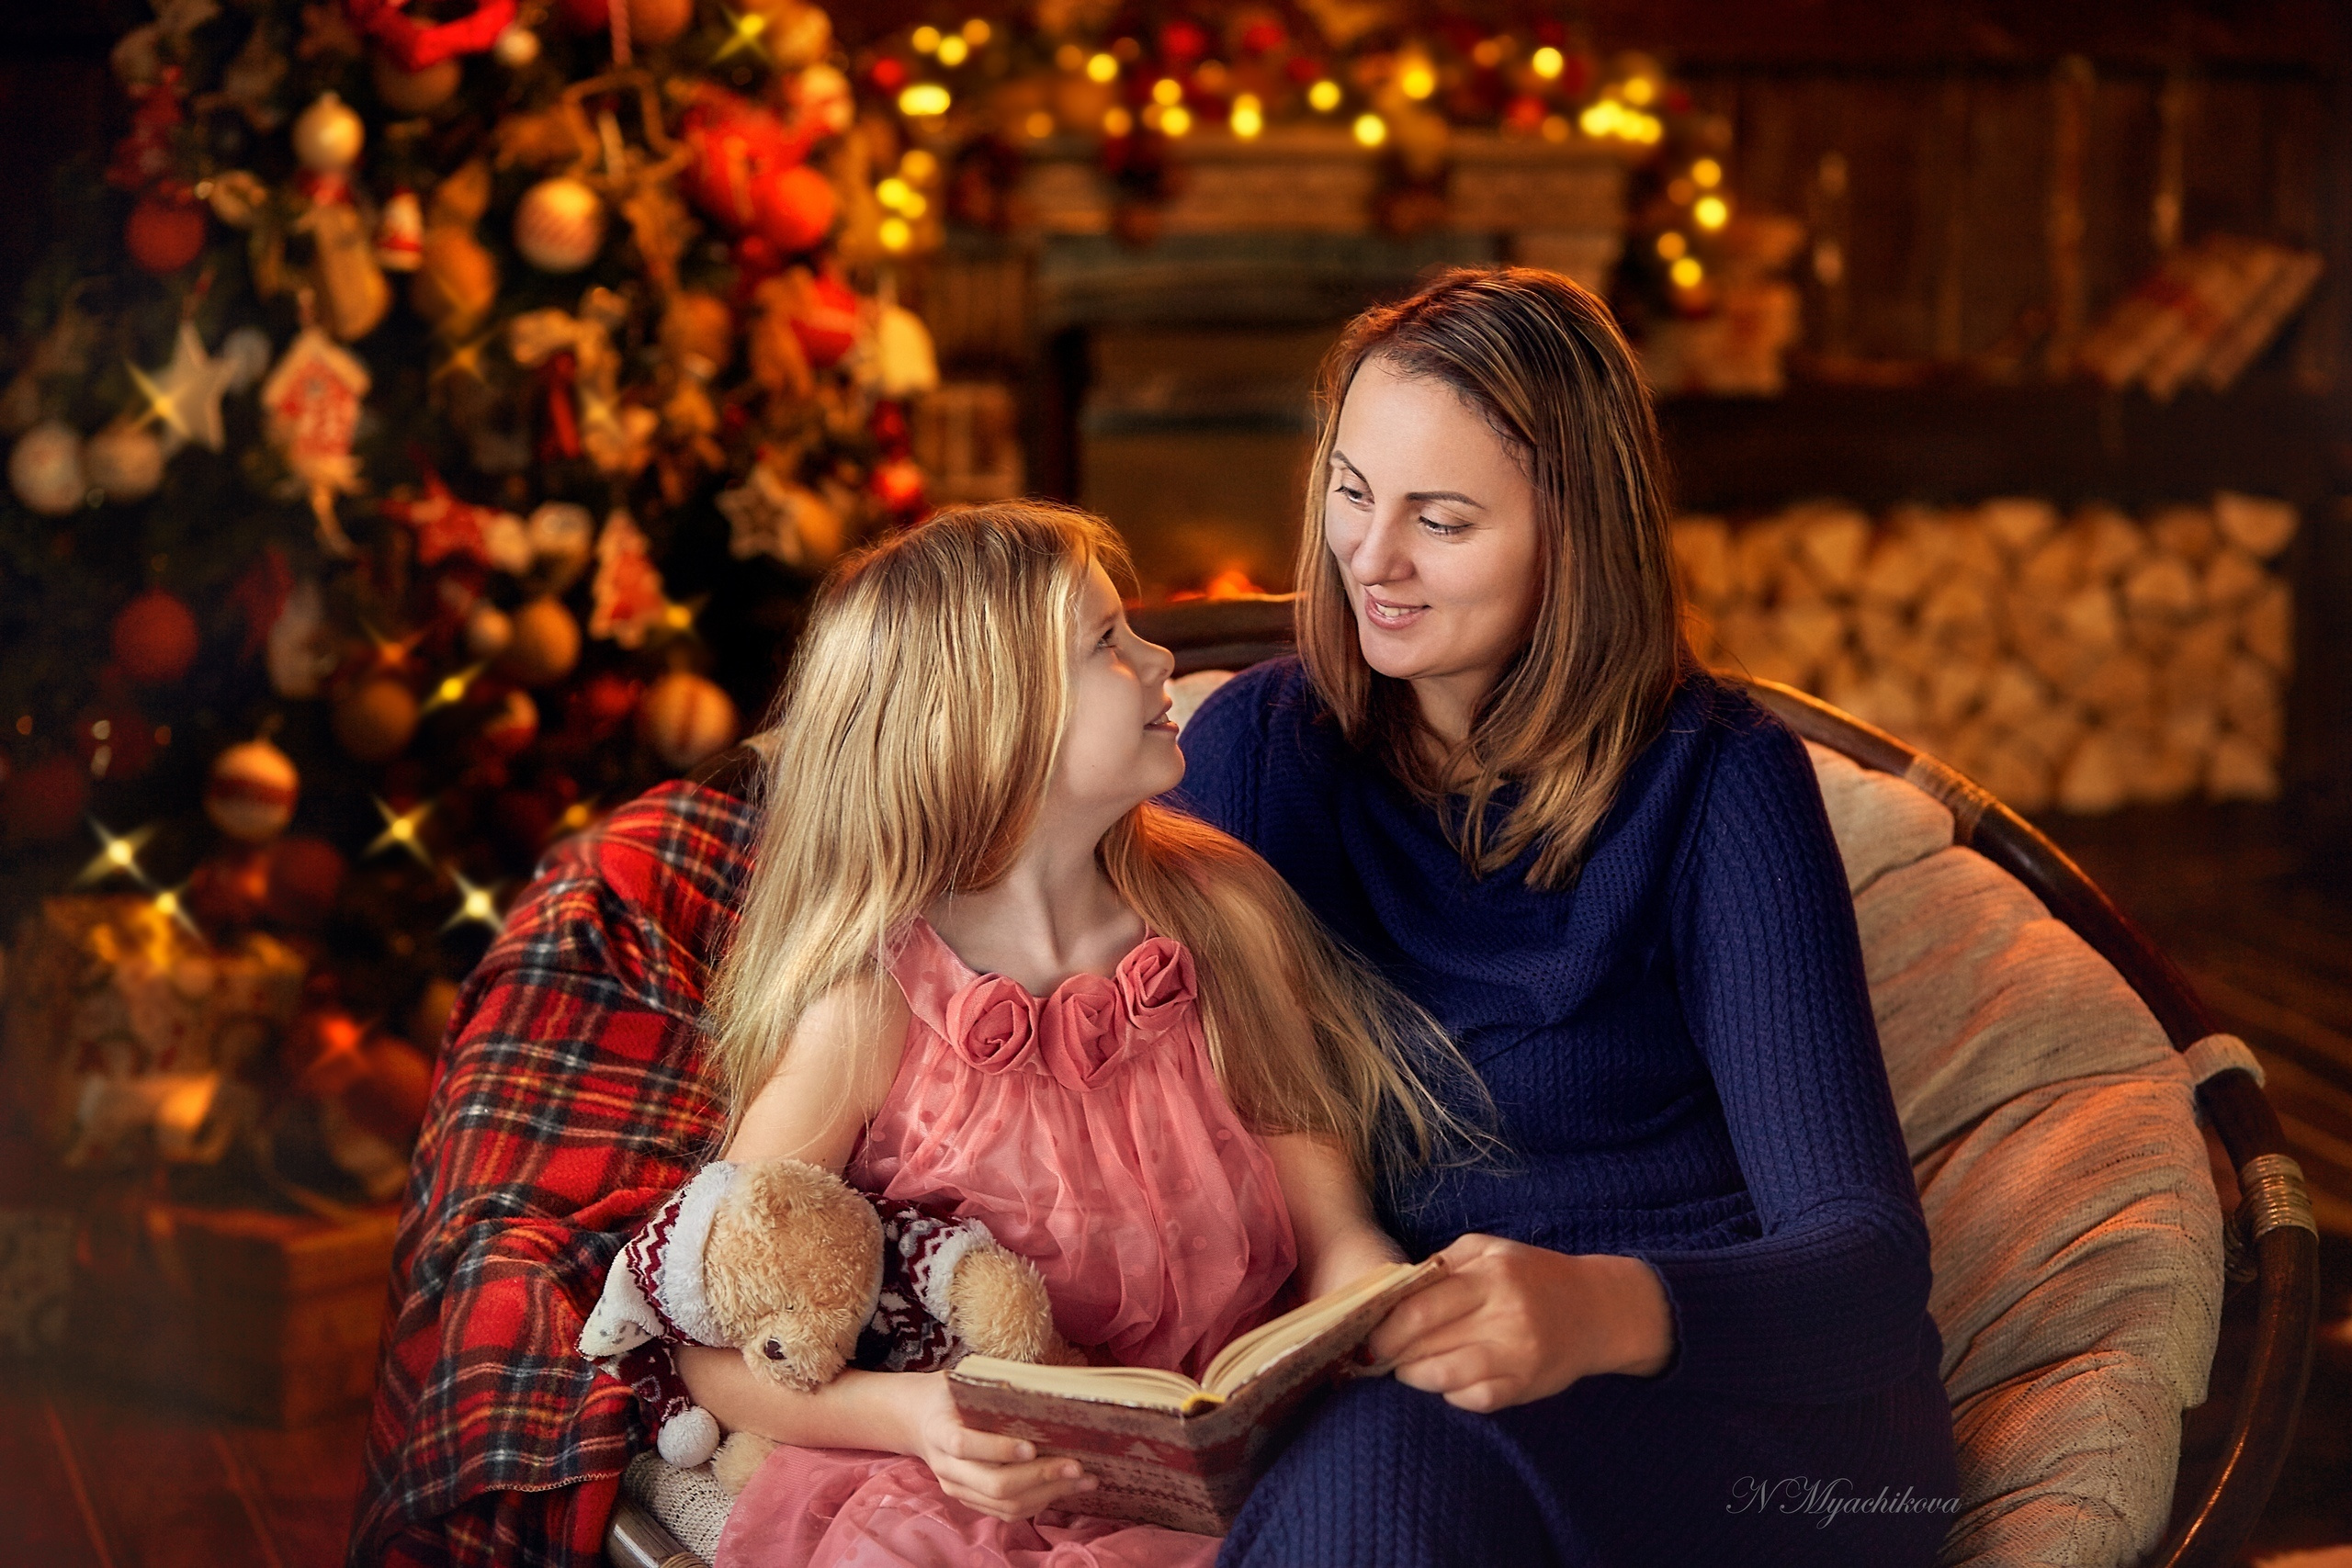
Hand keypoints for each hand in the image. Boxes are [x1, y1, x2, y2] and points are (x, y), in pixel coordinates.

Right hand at [897, 1372, 1097, 1521]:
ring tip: (1082, 1480)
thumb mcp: (963, 1383)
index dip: (998, 1448)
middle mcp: (945, 1466)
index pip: (964, 1445)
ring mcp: (956, 1488)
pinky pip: (1005, 1512)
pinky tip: (1063, 1489)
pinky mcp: (969, 1500)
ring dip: (1048, 1494)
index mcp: (939, 1430)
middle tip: (1076, 1466)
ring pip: (1004, 1504)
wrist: (918, 1420)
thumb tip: (1047, 1389)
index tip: (1033, 1446)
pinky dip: (1038, 1503)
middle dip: (1040, 1477)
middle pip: (993, 1484)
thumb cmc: (951, 1394)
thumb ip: (993, 1388)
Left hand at [1364, 1235, 1673, 1412]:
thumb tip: (1391, 1292)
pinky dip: (1450, 1395)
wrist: (1597, 1310)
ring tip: (1406, 1370)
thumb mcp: (1490, 1250)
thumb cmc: (1534, 1276)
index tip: (1366, 1335)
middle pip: (1426, 1344)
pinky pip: (1473, 1400)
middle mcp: (1505, 1315)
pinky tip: (1445, 1383)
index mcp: (1491, 1275)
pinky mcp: (1526, 1387)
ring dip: (1415, 1377)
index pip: (1419, 1308)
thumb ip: (1443, 1265)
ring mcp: (1517, 1355)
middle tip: (1374, 1357)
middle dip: (1391, 1354)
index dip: (1384, 1328)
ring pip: (1444, 1377)